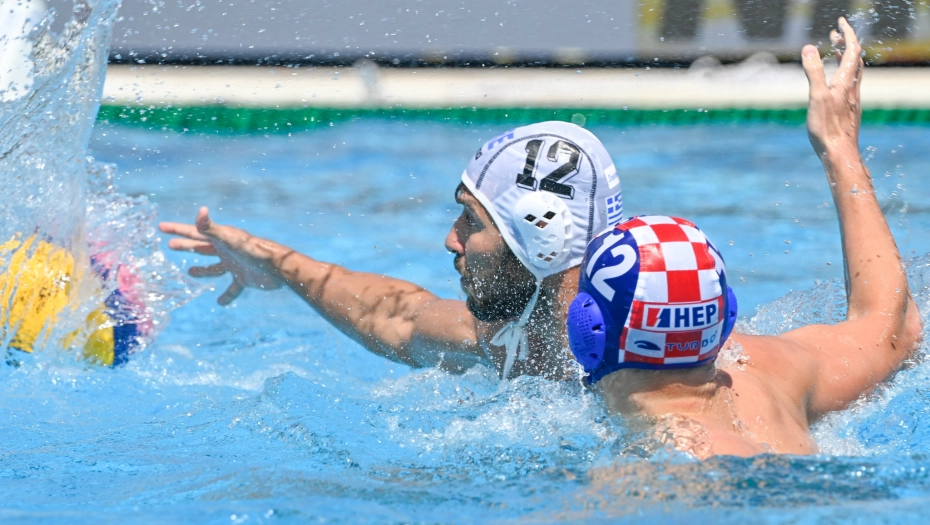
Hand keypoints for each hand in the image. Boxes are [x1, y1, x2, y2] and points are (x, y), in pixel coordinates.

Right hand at [159, 207, 284, 304]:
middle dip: (186, 246)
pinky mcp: (244, 279)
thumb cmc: (254, 250)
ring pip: (215, 268)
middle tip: (170, 245)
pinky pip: (233, 288)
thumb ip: (212, 228)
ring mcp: (235, 265)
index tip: (161, 227)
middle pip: (202, 248)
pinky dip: (227, 295)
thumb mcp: (229, 239)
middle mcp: (227, 251)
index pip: (194, 232)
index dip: (177, 229)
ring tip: (190, 272)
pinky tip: (220, 302)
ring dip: (203, 270)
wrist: (277, 267)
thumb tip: (201, 210)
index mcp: (220, 239)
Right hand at [801, 17, 863, 158]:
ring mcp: (851, 99)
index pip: (852, 49)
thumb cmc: (827, 127)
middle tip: (834, 34)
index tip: (839, 22)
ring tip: (835, 51)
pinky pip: (849, 84)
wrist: (839, 153)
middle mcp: (852, 88)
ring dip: (845, 57)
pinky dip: (843, 73)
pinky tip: (834, 82)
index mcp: (846, 81)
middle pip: (855, 58)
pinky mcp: (848, 109)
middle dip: (846, 42)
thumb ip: (813, 71)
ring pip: (853, 71)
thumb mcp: (816, 96)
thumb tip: (809, 47)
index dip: (847, 33)